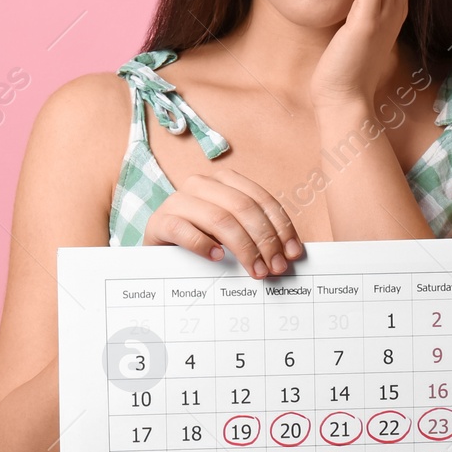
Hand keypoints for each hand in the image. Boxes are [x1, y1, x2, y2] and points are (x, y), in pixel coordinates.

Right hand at [142, 169, 303, 277]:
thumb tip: (288, 253)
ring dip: (243, 247)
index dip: (280, 226)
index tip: (292, 253)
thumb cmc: (202, 240)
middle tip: (275, 267)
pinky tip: (218, 258)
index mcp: (224, 181)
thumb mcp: (232, 232)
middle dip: (265, 240)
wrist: (159, 249)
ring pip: (220, 218)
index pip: (261, 199)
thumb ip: (256, 234)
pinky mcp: (160, 221)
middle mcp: (201, 184)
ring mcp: (177, 201)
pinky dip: (204, 244)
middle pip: (243, 207)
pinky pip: (184, 230)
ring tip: (255, 270)